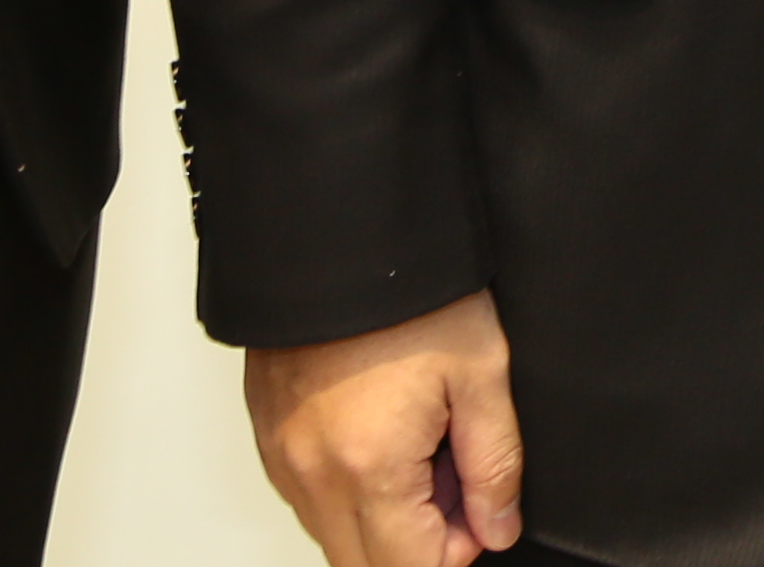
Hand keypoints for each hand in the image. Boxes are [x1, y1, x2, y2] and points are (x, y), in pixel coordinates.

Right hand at [243, 289, 522, 563]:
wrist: (341, 229)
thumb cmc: (412, 292)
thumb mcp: (481, 373)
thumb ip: (494, 463)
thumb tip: (496, 526)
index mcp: (368, 466)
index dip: (455, 553)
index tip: (479, 509)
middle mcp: (312, 474)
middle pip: (363, 565)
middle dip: (416, 542)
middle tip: (452, 476)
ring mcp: (281, 457)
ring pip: (333, 534)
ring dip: (381, 516)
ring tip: (421, 441)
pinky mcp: (267, 435)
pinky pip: (308, 497)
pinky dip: (348, 488)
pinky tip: (383, 431)